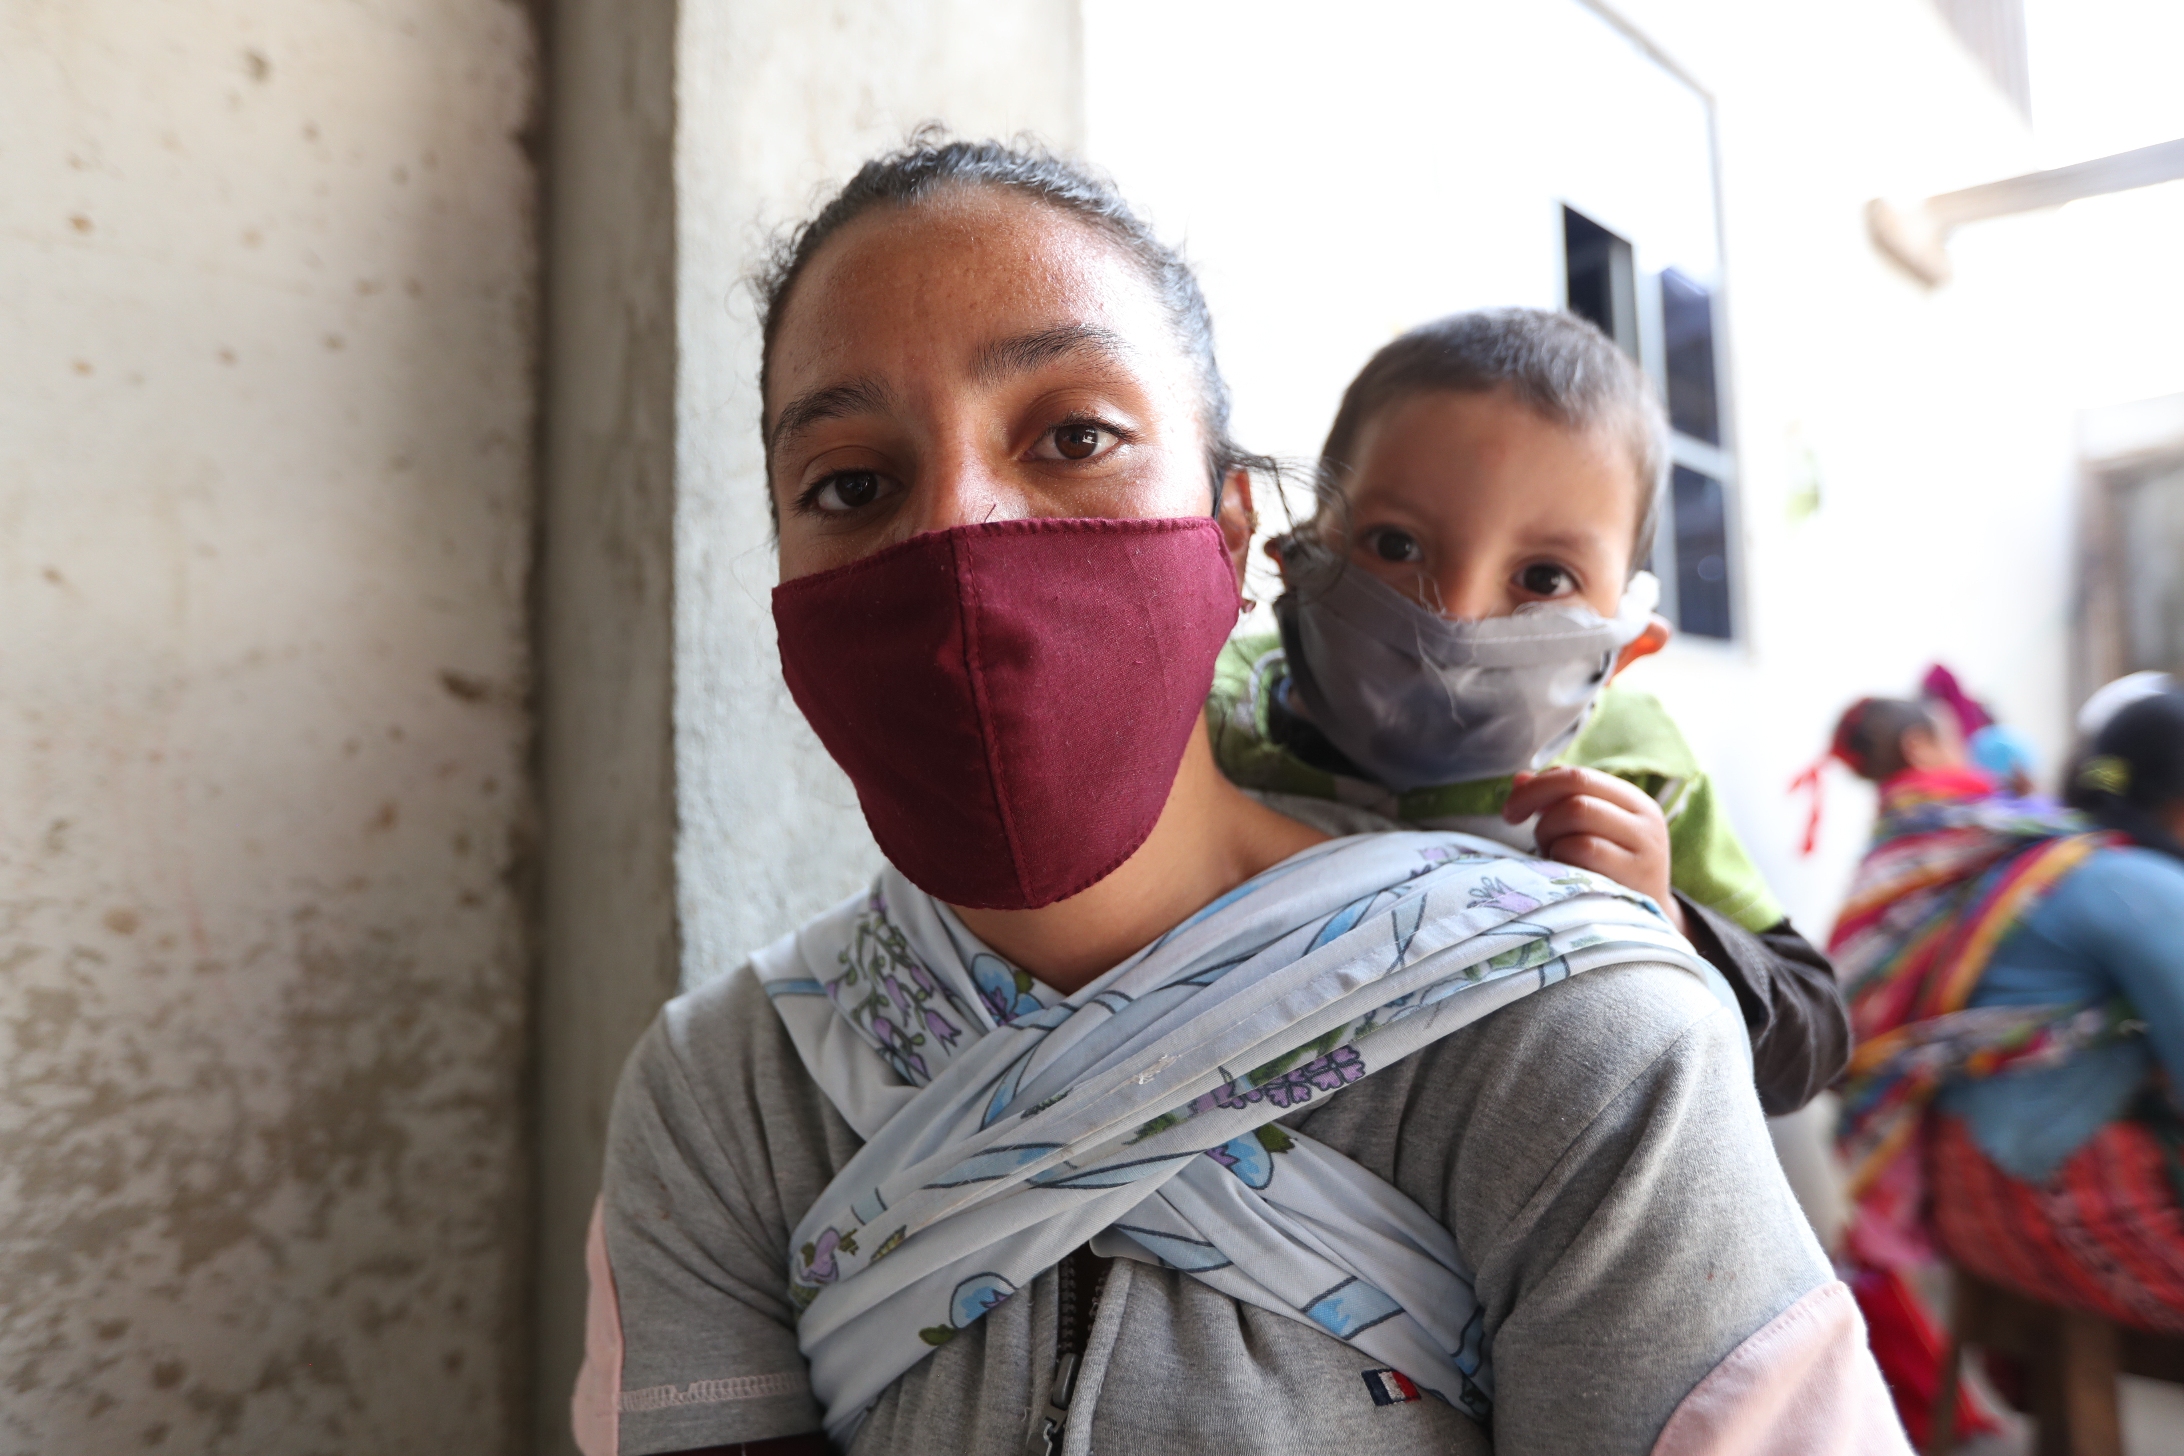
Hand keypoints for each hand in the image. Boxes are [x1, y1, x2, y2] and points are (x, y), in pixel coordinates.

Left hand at [1502, 766, 1687, 936]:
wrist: (1648, 927)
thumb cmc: (1606, 877)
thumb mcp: (1587, 836)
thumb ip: (1555, 804)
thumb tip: (1519, 779)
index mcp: (1634, 802)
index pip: (1578, 775)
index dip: (1536, 787)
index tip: (1510, 813)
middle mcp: (1645, 821)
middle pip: (1575, 792)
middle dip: (1539, 812)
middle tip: (1529, 839)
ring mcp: (1645, 850)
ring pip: (1577, 814)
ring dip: (1551, 836)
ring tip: (1555, 860)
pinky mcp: (1636, 878)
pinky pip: (1582, 848)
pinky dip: (1561, 859)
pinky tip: (1565, 877)